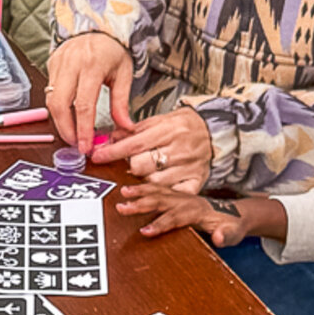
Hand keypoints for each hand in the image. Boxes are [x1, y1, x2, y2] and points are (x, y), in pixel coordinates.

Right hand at [47, 33, 135, 153]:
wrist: (98, 25)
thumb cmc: (113, 49)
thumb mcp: (124, 73)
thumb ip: (122, 103)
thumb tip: (125, 127)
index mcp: (92, 65)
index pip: (83, 105)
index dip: (82, 129)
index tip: (85, 146)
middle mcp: (71, 64)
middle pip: (59, 105)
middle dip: (65, 129)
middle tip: (75, 144)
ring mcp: (58, 63)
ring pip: (50, 100)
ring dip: (59, 121)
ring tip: (72, 133)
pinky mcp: (51, 64)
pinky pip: (49, 91)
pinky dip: (57, 107)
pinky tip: (67, 115)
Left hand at [91, 107, 211, 191]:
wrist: (215, 129)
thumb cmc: (184, 125)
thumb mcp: (159, 120)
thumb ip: (134, 130)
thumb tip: (109, 139)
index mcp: (169, 130)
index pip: (134, 144)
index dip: (113, 152)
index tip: (98, 157)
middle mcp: (180, 149)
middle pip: (142, 166)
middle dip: (129, 167)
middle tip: (131, 163)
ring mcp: (189, 167)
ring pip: (154, 183)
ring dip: (143, 181)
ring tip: (146, 173)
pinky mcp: (196, 181)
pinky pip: (174, 194)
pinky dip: (163, 194)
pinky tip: (158, 191)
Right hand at [117, 188, 287, 247]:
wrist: (236, 213)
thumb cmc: (233, 226)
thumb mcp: (234, 234)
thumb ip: (226, 236)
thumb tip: (218, 237)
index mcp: (198, 211)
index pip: (175, 217)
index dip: (160, 224)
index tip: (144, 231)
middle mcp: (187, 200)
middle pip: (161, 201)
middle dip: (141, 205)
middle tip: (121, 208)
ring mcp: (182, 196)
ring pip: (158, 192)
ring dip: (140, 192)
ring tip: (122, 193)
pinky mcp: (178, 196)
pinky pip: (159, 189)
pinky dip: (144, 188)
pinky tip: (131, 188)